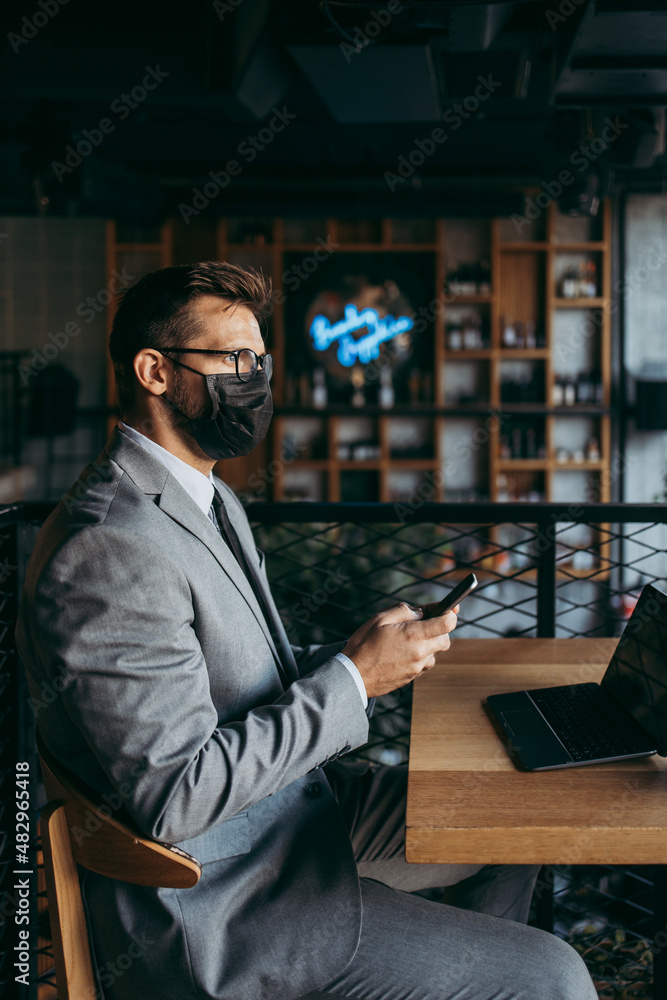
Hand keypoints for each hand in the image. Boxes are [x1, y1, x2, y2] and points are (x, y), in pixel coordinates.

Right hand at [342, 602, 457, 698]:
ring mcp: (417, 667)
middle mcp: (420, 653)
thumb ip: (403, 611)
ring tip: (407, 640)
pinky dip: (420, 656)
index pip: (447, 624)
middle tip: (424, 623)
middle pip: (446, 639)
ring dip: (429, 644)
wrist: (354, 676)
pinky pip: (425, 664)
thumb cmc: (363, 646)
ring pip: (436, 653)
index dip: (450, 614)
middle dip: (439, 629)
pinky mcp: (412, 677)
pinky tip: (403, 652)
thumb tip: (420, 612)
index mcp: (413, 635)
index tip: (449, 609)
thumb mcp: (380, 618)